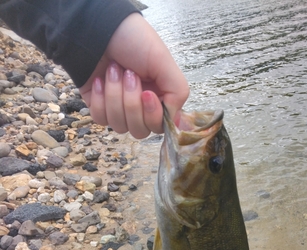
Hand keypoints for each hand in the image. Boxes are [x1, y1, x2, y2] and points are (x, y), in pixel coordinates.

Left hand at [79, 13, 188, 138]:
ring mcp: (119, 110)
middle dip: (132, 103)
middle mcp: (141, 108)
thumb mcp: (163, 61)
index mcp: (159, 97)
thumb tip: (174, 120)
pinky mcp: (99, 108)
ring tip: (113, 71)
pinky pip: (101, 119)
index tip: (146, 93)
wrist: (98, 29)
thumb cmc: (133, 40)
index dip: (153, 115)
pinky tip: (100, 80)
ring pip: (120, 126)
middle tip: (129, 74)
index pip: (160, 126)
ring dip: (115, 96)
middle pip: (140, 130)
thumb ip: (177, 92)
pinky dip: (100, 99)